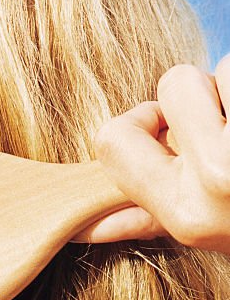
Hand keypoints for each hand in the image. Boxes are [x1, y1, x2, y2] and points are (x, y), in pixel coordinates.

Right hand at [73, 56, 229, 251]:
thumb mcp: (203, 231)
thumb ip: (144, 220)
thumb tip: (84, 228)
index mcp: (183, 211)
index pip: (112, 139)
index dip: (138, 123)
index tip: (165, 133)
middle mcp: (217, 179)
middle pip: (173, 84)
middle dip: (198, 98)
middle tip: (227, 132)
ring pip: (223, 68)